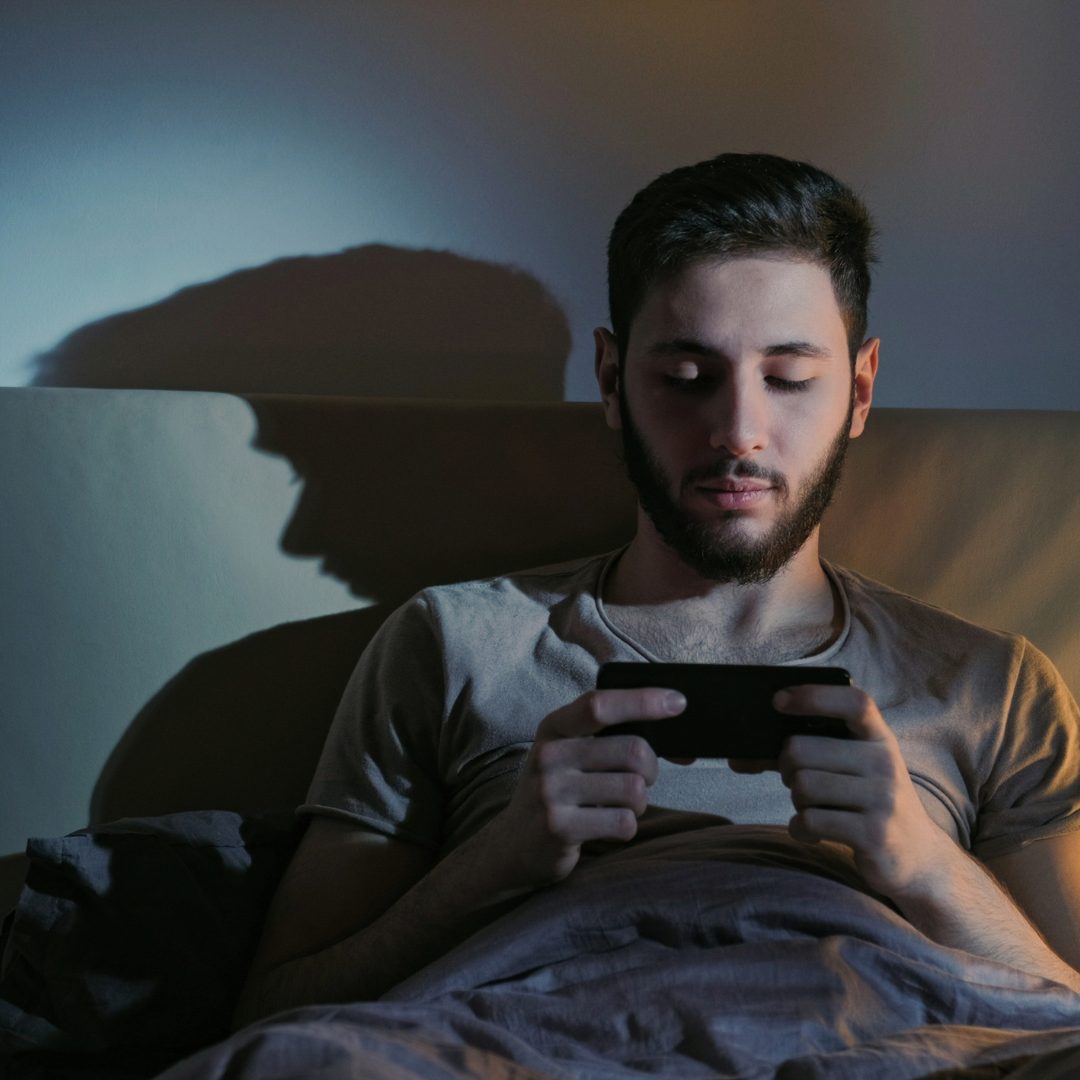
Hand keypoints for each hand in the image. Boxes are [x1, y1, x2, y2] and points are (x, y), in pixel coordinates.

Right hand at [489, 687, 686, 889]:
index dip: (642, 700)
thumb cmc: (558, 790)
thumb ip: (611, 738)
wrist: (513, 845)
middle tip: (641, 779)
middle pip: (632, 750)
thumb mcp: (569, 753)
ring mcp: (550, 792)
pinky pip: (624, 823)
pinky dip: (626, 827)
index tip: (678, 701)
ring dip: (639, 802)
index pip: (600, 705)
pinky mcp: (559, 828)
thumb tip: (682, 745)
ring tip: (618, 805)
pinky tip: (605, 826)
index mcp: (554, 727)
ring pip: (634, 789)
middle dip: (651, 768)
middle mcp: (549, 755)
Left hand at [772, 684, 951, 898]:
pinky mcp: (874, 834)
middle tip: (798, 782)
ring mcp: (883, 799)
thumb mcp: (850, 770)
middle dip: (786, 768)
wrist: (917, 857)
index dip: (813, 696)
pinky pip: (810, 821)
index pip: (853, 703)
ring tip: (814, 809)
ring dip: (796, 801)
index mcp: (879, 739)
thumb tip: (738, 758)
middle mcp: (885, 763)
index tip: (778, 701)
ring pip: (802, 785)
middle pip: (801, 750)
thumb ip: (803, 754)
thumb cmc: (867, 803)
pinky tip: (813, 832)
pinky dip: (800, 829)